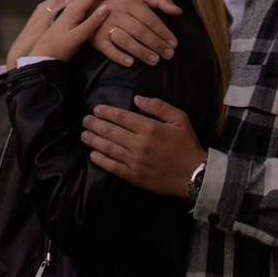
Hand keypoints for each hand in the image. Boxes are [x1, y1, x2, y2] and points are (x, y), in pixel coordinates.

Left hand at [32, 0, 120, 62]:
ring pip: (82, 0)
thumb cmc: (60, 48)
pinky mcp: (63, 19)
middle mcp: (68, 7)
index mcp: (73, 9)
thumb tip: (106, 7)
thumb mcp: (79, 36)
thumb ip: (92, 22)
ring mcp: (65, 12)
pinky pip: (78, 5)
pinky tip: (89, 9)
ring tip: (105, 1)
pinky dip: (87, 4)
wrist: (42, 56)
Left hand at [81, 97, 204, 196]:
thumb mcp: (179, 118)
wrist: (193, 174)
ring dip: (94, 140)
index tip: (97, 109)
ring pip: (109, 148)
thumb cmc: (186, 144)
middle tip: (85, 120)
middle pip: (111, 131)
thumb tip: (137, 99)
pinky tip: (93, 155)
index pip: (122, 117)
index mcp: (150, 128)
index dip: (107, 112)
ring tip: (84, 135)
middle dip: (95, 125)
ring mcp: (135, 161)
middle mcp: (139, 144)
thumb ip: (158, 106)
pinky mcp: (134, 177)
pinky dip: (101, 160)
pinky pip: (113, 167)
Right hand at [89, 0, 180, 66]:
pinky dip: (119, 56)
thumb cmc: (123, 5)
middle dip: (156, 44)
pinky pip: (108, 49)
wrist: (91, 9)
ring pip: (126, 40)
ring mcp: (105, 25)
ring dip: (141, 51)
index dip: (163, 32)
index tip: (174, 44)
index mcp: (130, 1)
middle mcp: (117, 12)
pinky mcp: (97, 38)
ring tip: (155, 61)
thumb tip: (178, 11)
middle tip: (168, 55)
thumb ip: (160, 1)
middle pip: (140, 31)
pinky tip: (131, 63)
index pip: (150, 19)